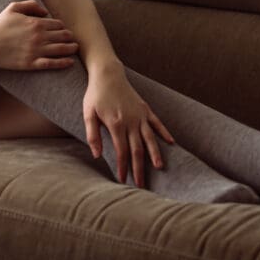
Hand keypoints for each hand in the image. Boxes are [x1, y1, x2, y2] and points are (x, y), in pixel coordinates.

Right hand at [0, 0, 78, 69]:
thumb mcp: (12, 8)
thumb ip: (30, 5)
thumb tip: (45, 11)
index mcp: (35, 23)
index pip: (58, 24)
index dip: (63, 27)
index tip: (64, 30)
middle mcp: (38, 36)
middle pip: (63, 36)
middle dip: (70, 37)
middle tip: (73, 39)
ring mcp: (36, 50)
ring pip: (61, 49)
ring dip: (71, 48)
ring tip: (75, 48)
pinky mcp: (31, 63)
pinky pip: (52, 63)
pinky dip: (63, 62)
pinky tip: (70, 62)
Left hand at [82, 66, 174, 187]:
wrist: (107, 74)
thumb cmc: (95, 95)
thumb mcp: (88, 114)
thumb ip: (92, 135)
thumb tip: (96, 155)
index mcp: (116, 124)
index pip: (122, 152)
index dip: (123, 167)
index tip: (123, 181)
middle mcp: (131, 121)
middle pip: (138, 150)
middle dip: (139, 168)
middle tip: (142, 185)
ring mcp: (140, 115)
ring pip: (150, 138)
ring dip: (155, 154)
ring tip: (160, 168)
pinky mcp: (145, 109)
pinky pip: (157, 123)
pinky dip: (164, 133)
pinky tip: (171, 143)